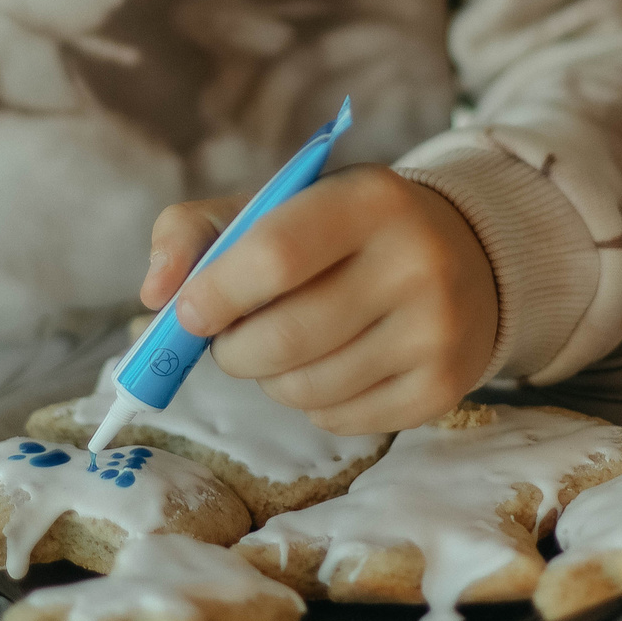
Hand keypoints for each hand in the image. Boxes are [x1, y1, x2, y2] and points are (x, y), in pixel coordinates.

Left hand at [139, 167, 498, 434]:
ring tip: (283, 350)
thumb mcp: (276, 204)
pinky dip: (313, 403)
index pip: (276, 255)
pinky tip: (331, 366)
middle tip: (229, 340)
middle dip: (233, 351)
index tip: (189, 313)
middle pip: (285, 337)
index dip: (216, 295)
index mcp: (369, 199)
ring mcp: (437, 330)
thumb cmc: (342, 232)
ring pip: (307, 388)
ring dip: (270, 380)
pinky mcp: (444, 386)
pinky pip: (340, 420)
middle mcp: (416, 261)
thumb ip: (195, 231)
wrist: (466, 257)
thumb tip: (155, 296)